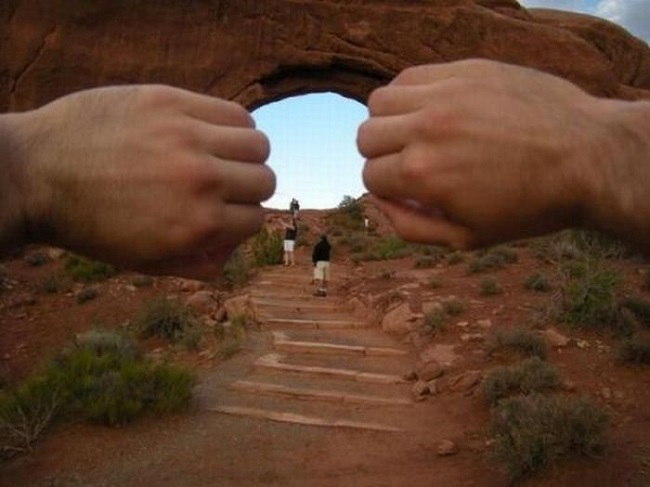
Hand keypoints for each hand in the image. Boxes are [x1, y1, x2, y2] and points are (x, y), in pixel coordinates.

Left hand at [13, 85, 274, 278]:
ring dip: (246, 153)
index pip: (257, 218)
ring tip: (221, 153)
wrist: (34, 176)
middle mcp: (201, 182)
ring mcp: (187, 138)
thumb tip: (233, 251)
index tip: (226, 209)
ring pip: (257, 143)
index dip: (242, 217)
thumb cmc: (90, 225)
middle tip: (226, 183)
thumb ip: (197, 265)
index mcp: (198, 226)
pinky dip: (231, 123)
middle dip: (249, 187)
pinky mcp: (170, 103)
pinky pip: (232, 111)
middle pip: (265, 180)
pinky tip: (209, 130)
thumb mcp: (145, 262)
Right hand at [357, 59, 631, 248]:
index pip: (369, 176)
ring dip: (389, 121)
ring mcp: (444, 94)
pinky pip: (410, 76)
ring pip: (380, 102)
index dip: (387, 188)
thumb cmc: (529, 205)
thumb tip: (377, 204)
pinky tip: (432, 109)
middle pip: (365, 137)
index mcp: (421, 175)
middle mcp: (425, 129)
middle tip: (410, 162)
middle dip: (380, 156)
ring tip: (417, 132)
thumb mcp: (467, 237)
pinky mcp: (465, 70)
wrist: (587, 158)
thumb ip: (410, 227)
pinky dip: (410, 94)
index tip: (409, 189)